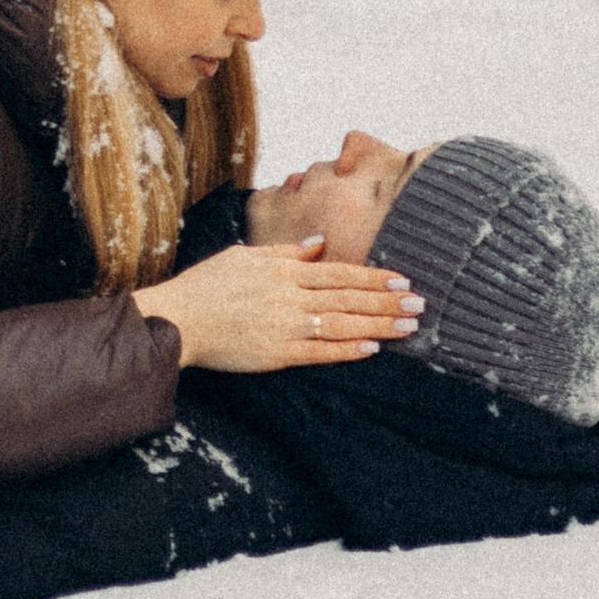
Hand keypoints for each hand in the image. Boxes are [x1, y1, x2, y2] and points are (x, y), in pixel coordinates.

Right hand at [134, 237, 421, 372]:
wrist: (178, 319)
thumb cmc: (207, 285)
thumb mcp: (245, 256)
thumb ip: (285, 251)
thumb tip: (318, 244)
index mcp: (283, 271)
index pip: (338, 273)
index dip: (373, 277)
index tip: (402, 280)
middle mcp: (289, 297)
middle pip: (348, 298)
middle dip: (387, 301)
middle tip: (420, 304)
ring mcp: (284, 326)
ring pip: (341, 324)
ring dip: (377, 325)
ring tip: (408, 327)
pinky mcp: (275, 354)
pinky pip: (318, 352)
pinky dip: (346, 351)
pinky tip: (371, 349)